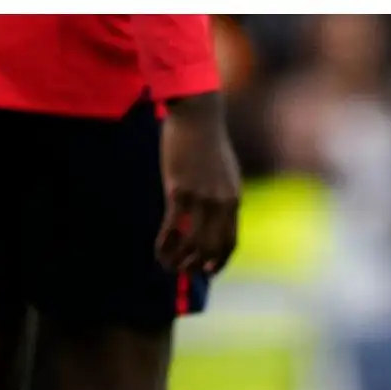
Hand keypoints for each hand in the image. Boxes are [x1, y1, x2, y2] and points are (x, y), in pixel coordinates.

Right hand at [155, 92, 241, 277]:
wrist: (198, 116)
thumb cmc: (207, 142)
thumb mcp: (224, 172)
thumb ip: (222, 196)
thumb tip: (215, 217)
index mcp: (234, 199)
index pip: (230, 242)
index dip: (219, 263)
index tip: (206, 272)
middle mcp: (221, 202)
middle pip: (210, 249)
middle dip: (195, 266)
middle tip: (180, 271)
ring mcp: (201, 197)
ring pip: (191, 244)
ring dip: (177, 260)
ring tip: (166, 263)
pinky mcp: (179, 191)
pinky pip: (172, 229)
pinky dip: (164, 245)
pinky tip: (157, 250)